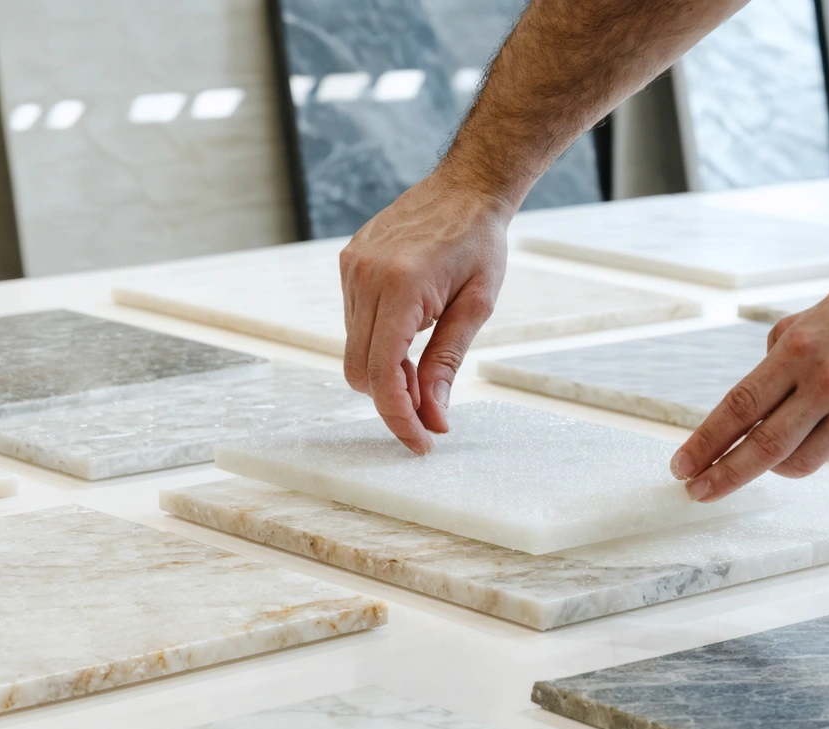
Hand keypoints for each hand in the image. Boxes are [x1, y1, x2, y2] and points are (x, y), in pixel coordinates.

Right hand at [340, 169, 515, 453]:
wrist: (466, 187)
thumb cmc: (480, 243)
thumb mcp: (476, 307)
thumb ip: (447, 363)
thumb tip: (434, 416)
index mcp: (400, 286)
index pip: (383, 373)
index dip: (399, 416)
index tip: (421, 441)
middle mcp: (365, 276)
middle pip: (359, 370)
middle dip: (392, 397)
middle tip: (431, 401)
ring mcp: (351, 268)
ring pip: (353, 350)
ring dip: (385, 370)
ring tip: (422, 358)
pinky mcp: (348, 264)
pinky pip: (353, 323)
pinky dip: (377, 342)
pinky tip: (408, 332)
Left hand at [671, 256, 828, 500]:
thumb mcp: (810, 319)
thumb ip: (777, 360)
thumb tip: (752, 404)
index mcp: (797, 350)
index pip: (738, 407)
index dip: (706, 442)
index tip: (682, 465)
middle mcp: (826, 381)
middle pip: (763, 446)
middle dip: (724, 474)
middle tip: (697, 491)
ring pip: (800, 461)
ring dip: (775, 464)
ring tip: (767, 454)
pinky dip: (821, 448)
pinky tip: (827, 426)